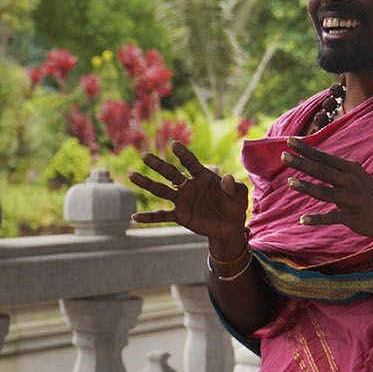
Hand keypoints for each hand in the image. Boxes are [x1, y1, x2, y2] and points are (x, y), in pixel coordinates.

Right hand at [128, 143, 250, 255]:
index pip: (190, 162)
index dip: (183, 153)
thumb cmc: (235, 205)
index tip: (174, 145)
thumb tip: (228, 179)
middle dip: (158, 164)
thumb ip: (234, 187)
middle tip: (144, 156)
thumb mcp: (240, 195)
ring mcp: (182, 201)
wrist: (230, 226)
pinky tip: (135, 218)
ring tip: (132, 175)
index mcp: (203, 176)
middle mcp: (189, 186)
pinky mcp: (180, 216)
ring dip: (147, 184)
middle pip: (170, 173)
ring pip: (161, 190)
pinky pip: (162, 216)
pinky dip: (149, 217)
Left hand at [281, 138, 372, 242]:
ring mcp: (352, 199)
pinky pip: (332, 217)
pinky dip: (316, 219)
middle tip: (283, 155)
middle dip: (302, 162)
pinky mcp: (352, 217)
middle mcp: (350, 181)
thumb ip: (334, 168)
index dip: (306, 149)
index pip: (323, 157)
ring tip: (290, 183)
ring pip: (326, 192)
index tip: (288, 140)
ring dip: (307, 187)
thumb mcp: (354, 176)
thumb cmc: (367, 193)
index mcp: (350, 169)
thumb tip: (313, 157)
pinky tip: (302, 220)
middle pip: (322, 170)